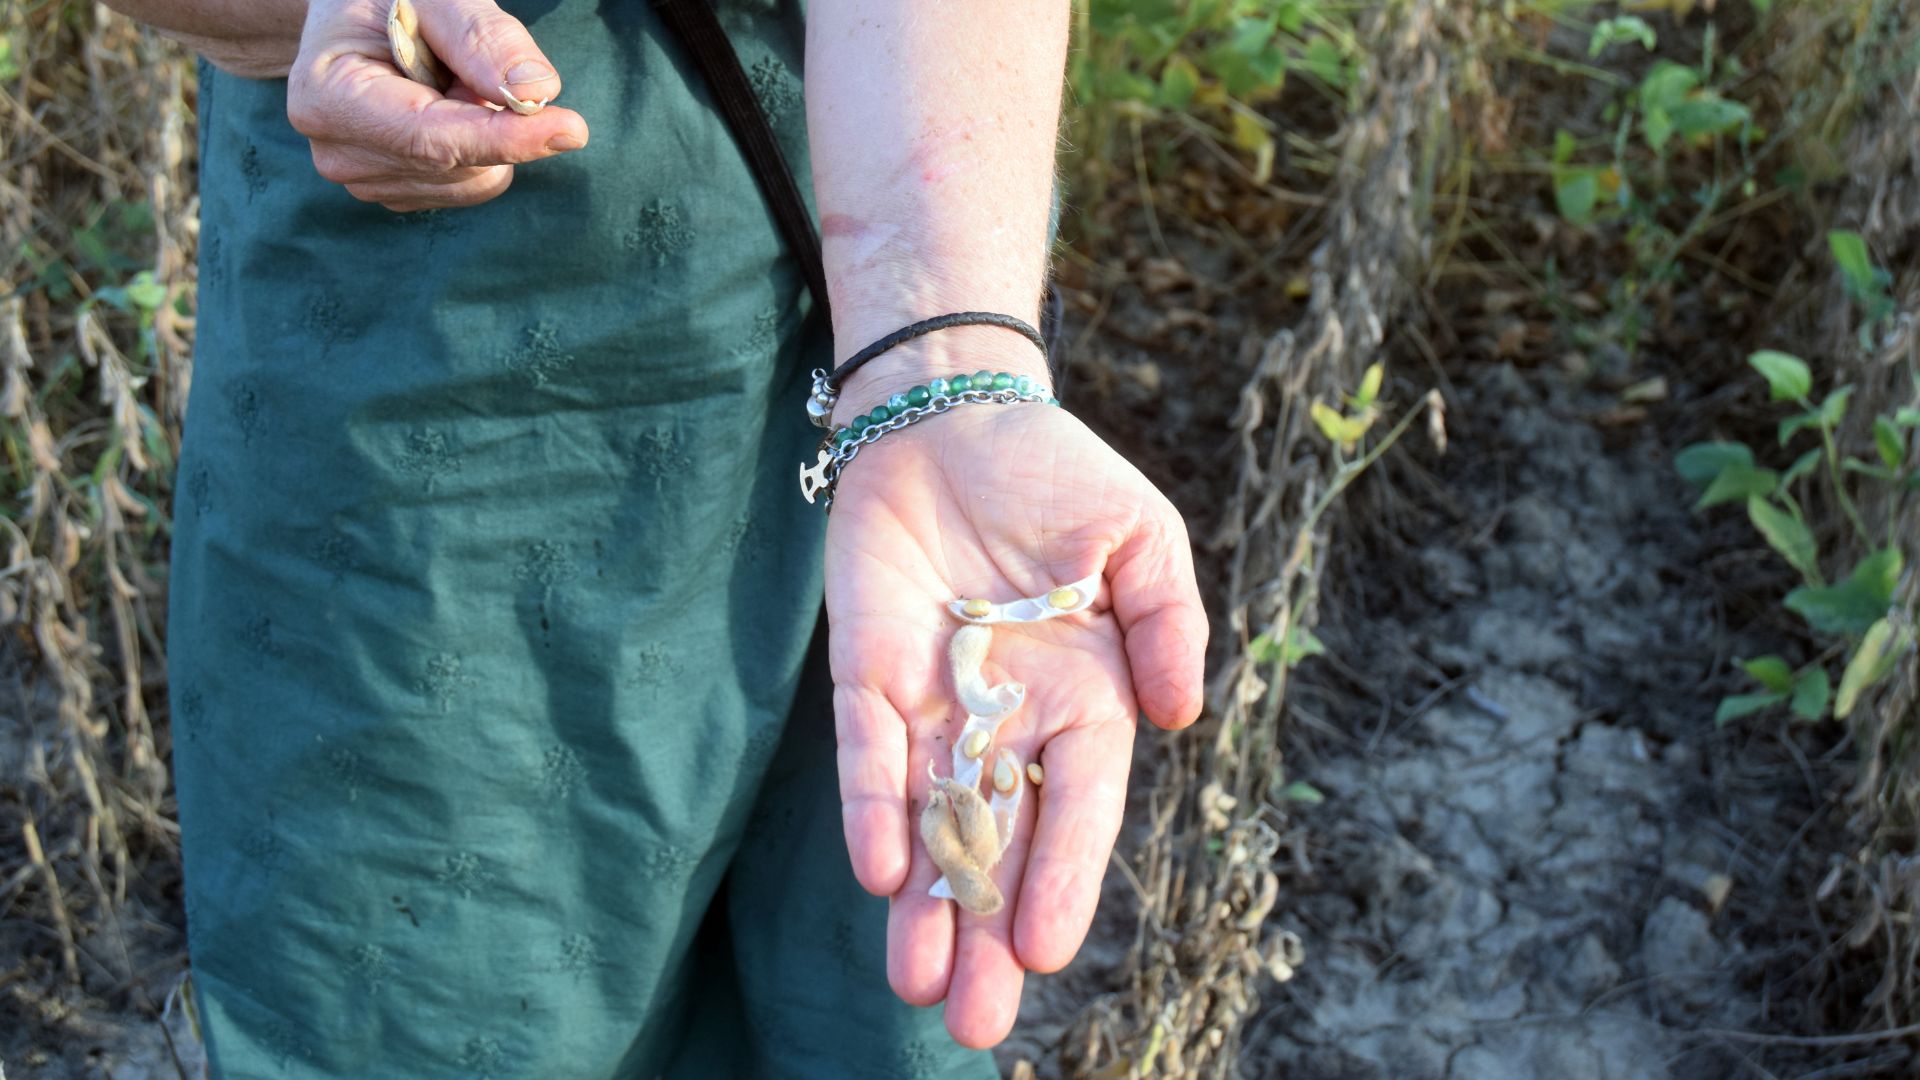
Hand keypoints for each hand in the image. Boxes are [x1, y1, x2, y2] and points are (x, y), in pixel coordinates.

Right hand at [287, 0, 588, 210]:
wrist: (355, 17)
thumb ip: (481, 37)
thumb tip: (536, 91)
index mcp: (327, 97)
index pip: (430, 138)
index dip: (504, 137)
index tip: (571, 128)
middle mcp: (338, 153)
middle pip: (460, 162)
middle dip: (491, 114)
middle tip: (471, 62)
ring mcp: (366, 181)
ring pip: (475, 179)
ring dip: (485, 127)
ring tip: (447, 79)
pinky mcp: (398, 194)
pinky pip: (474, 184)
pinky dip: (480, 146)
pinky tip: (448, 105)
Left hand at [825, 399, 1206, 1047]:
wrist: (950, 413)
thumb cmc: (1056, 473)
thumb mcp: (1138, 534)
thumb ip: (1167, 620)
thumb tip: (1182, 715)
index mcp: (1086, 698)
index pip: (1079, 806)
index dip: (1064, 876)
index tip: (1048, 951)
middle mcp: (1009, 720)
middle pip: (1000, 842)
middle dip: (986, 931)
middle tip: (974, 1024)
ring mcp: (934, 705)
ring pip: (929, 823)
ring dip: (923, 904)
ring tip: (917, 987)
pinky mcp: (866, 677)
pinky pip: (867, 757)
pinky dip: (872, 810)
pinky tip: (879, 875)